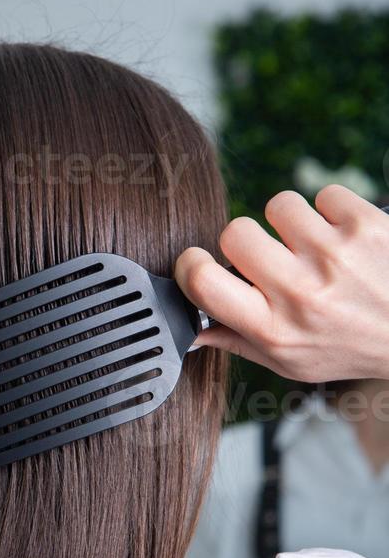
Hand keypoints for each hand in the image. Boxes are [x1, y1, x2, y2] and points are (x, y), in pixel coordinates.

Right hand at [175, 186, 388, 381]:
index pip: (204, 282)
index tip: (200, 265)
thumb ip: (238, 342)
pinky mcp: (365, 224)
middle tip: (271, 258)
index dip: (191, 265)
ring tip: (315, 249)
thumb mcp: (292, 362)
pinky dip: (331, 212)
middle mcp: (301, 292)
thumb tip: (192, 332)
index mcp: (274, 328)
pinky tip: (344, 240)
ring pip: (278, 204)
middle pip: (234, 232)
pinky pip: (323, 194)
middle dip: (246, 240)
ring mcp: (334, 255)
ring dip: (292, 224)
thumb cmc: (350, 347)